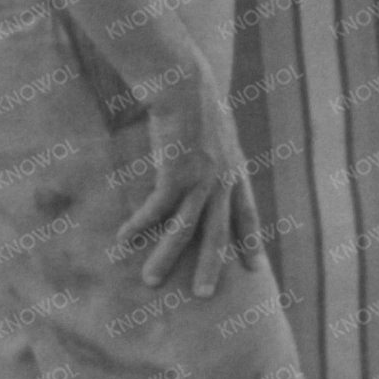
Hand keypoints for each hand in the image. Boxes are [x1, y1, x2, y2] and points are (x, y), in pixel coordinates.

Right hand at [114, 62, 263, 298]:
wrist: (185, 83)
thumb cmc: (195, 101)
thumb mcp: (216, 133)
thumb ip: (216, 155)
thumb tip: (209, 164)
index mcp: (236, 171)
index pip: (248, 214)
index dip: (251, 242)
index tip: (255, 269)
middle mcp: (223, 180)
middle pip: (219, 234)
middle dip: (210, 267)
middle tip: (203, 295)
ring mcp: (201, 179)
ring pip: (184, 230)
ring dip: (165, 257)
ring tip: (150, 281)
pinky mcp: (175, 174)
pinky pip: (155, 211)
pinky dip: (138, 227)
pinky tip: (122, 240)